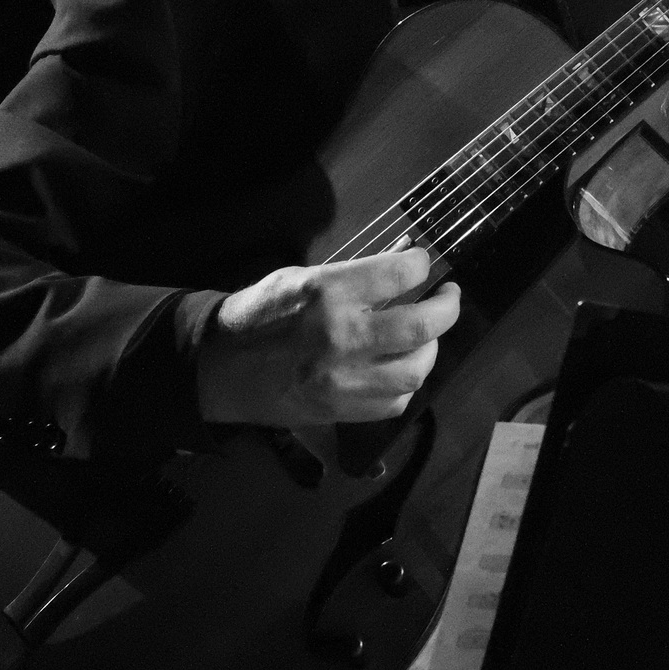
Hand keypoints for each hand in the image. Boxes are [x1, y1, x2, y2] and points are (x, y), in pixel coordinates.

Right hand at [196, 248, 459, 427]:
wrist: (220, 369)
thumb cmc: (259, 314)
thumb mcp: (300, 277)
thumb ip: (354, 273)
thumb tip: (405, 258)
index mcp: (327, 294)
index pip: (399, 274)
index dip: (421, 265)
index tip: (423, 264)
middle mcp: (341, 337)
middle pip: (420, 326)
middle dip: (447, 308)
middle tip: (448, 296)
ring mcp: (343, 380)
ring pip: (415, 370)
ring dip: (430, 348)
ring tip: (427, 334)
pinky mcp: (341, 411)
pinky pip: (395, 401)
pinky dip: (407, 382)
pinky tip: (401, 365)